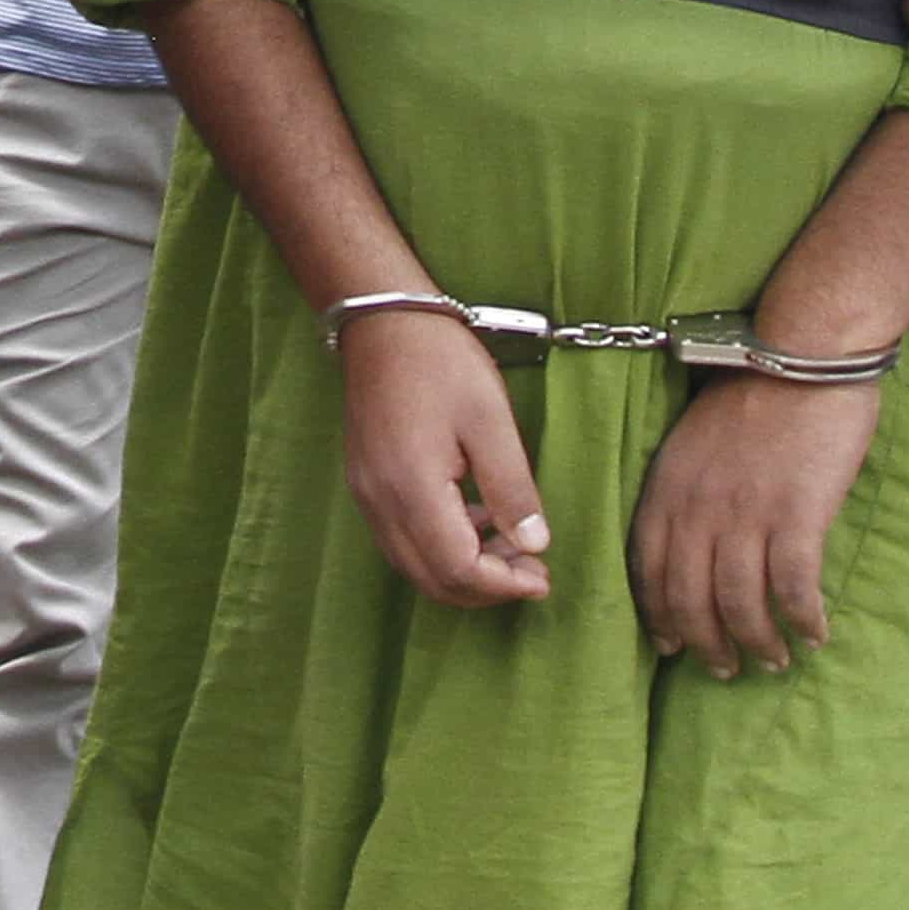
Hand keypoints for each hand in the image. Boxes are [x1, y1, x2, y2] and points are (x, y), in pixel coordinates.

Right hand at [334, 307, 552, 609]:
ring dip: (465, 570)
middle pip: (433, 580)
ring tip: (512, 546)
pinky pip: (402, 540)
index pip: (458, 569)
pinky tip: (475, 519)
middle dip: (487, 587)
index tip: (542, 575)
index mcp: (412, 488)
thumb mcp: (490, 419)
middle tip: (533, 571)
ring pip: (415, 566)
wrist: (382, 321)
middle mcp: (381, 503)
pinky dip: (441, 548)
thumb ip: (512, 488)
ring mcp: (367, 496)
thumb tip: (534, 545)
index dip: (503, 585)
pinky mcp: (366, 485)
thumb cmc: (439, 360)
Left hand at [629, 372, 884, 676]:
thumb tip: (695, 541)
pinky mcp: (796, 515)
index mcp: (667, 489)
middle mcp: (697, 508)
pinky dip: (802, 620)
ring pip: (740, 604)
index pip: (647, 570)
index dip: (658, 615)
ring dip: (756, 643)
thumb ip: (687, 491)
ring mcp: (746, 514)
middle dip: (706, 644)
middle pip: (690, 599)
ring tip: (772, 661)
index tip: (671, 645)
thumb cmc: (754, 393)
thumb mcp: (694, 442)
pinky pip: (794, 588)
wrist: (803, 353)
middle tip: (723, 669)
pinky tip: (814, 635)